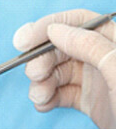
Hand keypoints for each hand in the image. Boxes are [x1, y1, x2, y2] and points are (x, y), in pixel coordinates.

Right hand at [13, 9, 115, 128]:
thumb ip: (91, 46)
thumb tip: (56, 29)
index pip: (80, 22)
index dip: (48, 27)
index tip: (22, 41)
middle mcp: (108, 59)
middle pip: (64, 47)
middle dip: (43, 60)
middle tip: (33, 75)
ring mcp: (101, 81)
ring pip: (60, 71)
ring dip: (42, 82)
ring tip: (39, 97)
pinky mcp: (93, 103)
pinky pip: (63, 92)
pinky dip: (49, 97)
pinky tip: (44, 105)